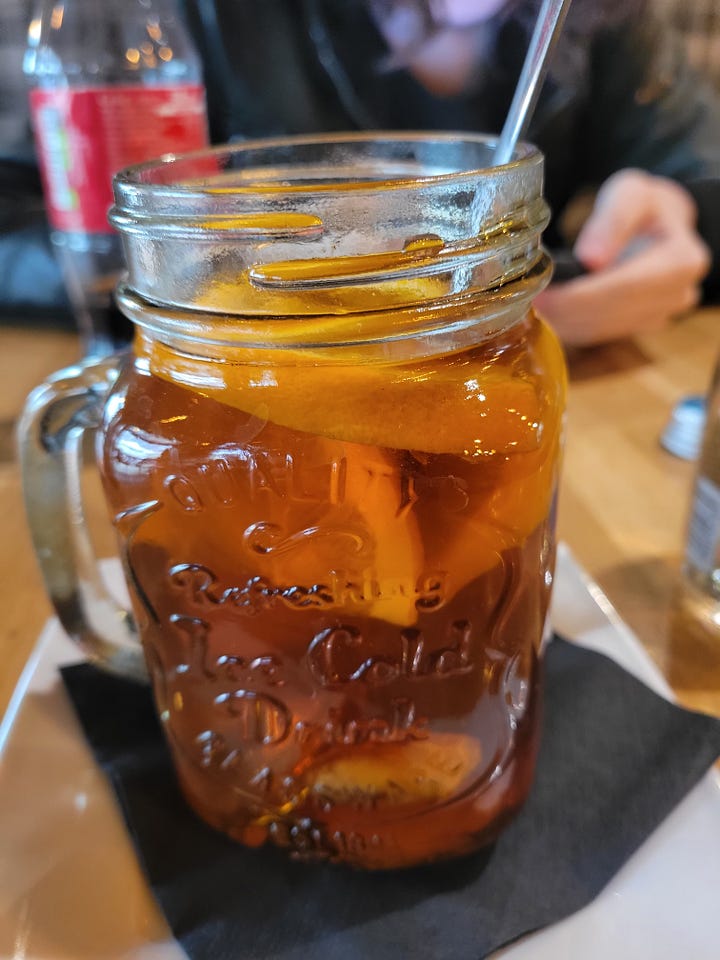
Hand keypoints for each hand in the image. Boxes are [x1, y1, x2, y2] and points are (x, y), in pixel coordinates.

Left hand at [534, 169, 710, 345]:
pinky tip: (548, 310)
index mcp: (682, 261)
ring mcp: (661, 317)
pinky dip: (569, 324)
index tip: (540, 293)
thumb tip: (590, 258)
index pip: (624, 288)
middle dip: (565, 309)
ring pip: (602, 330)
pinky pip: (598, 334)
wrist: (660, 224)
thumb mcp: (630, 193)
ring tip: (531, 302)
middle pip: (611, 314)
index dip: (579, 295)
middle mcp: (678, 295)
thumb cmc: (645, 205)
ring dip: (563, 320)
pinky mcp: (638, 327)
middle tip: (524, 300)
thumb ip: (612, 220)